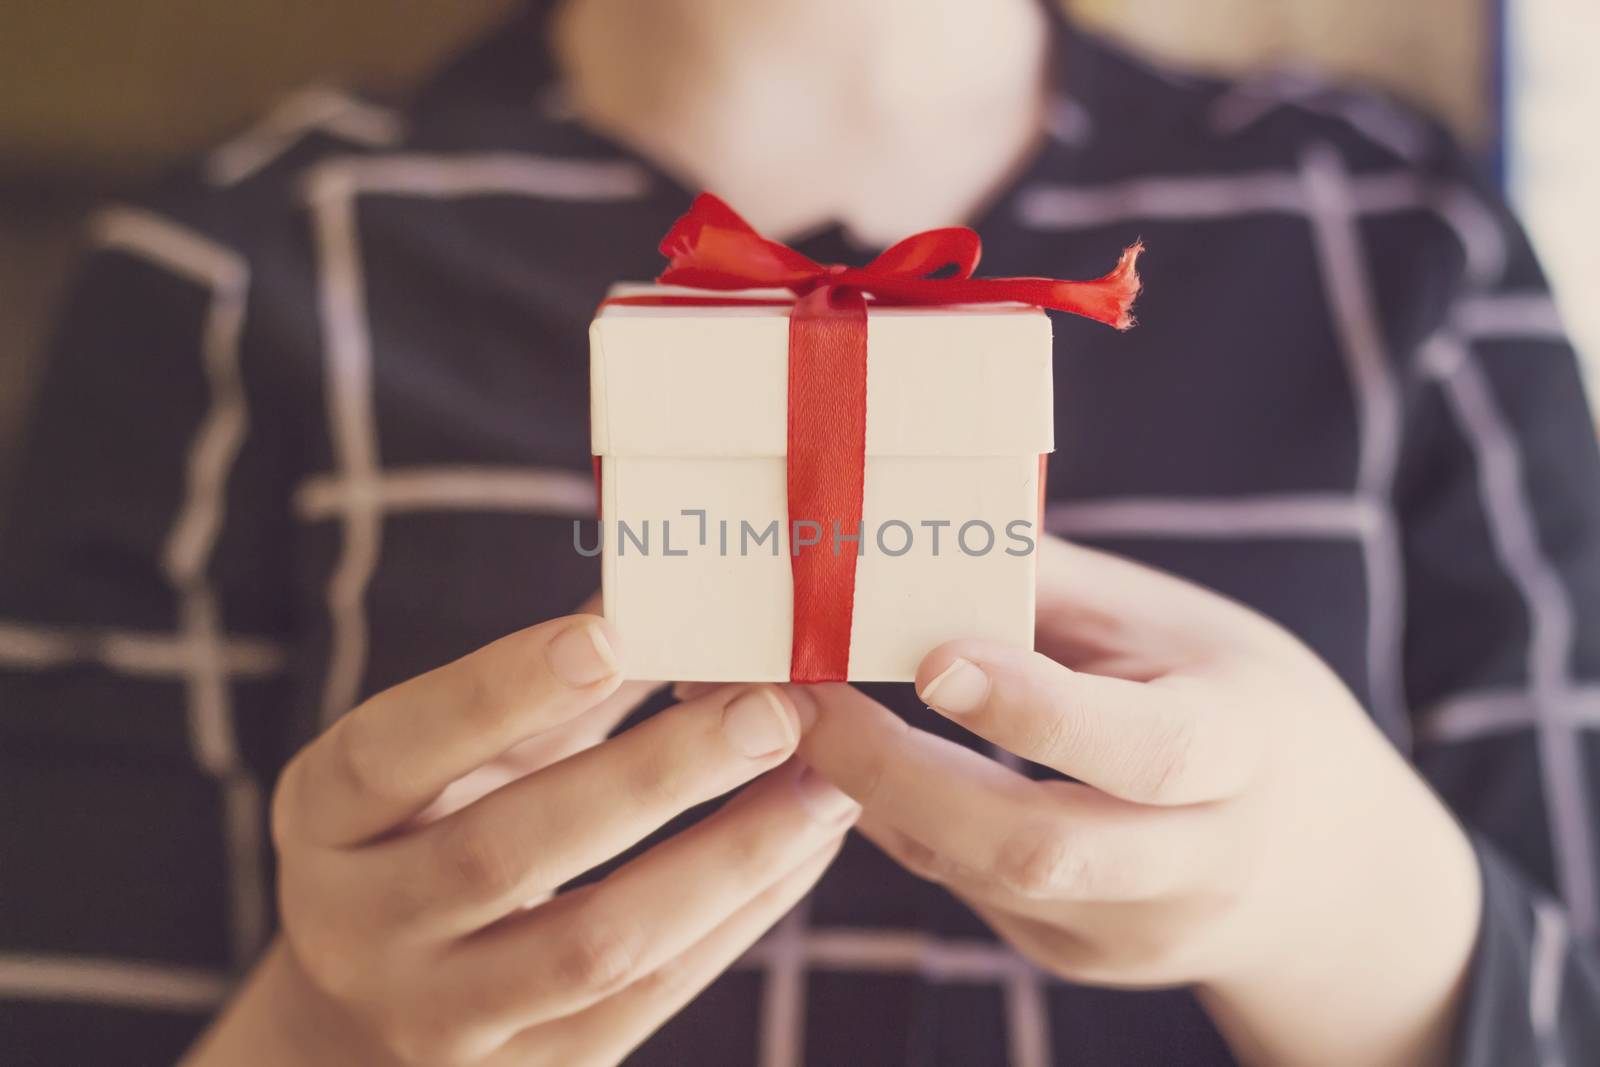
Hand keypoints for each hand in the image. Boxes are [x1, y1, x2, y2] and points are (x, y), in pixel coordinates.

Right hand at [185, 612, 857, 1066]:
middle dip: (651, 776)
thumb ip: (546, 685)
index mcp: (326, 814)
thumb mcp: (455, 752)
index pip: (395, 749)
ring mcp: (439, 1018)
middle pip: (503, 854)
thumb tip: (670, 598)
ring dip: (725, 859)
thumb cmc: (434, 828)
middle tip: (770, 709)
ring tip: (822, 785)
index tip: (614, 634)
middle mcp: (358, 925)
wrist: (374, 1008)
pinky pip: (648, 1001)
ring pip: (592, 947)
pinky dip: (739, 920)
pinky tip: (803, 848)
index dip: (500, 690)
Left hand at [791, 537, 1480, 1066]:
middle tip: (806, 697)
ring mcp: (1134, 931)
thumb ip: (1056, 585)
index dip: (1034, 709)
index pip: (1145, 750)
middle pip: (1038, 846)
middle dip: (900, 772)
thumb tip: (925, 516)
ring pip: (978, 876)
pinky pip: (966, 891)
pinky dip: (898, 822)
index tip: (930, 658)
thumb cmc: (1239, 707)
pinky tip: (855, 761)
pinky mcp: (1078, 958)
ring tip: (799, 715)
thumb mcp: (1182, 629)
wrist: (1326, 874)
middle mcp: (1196, 862)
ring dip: (873, 794)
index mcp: (1242, 751)